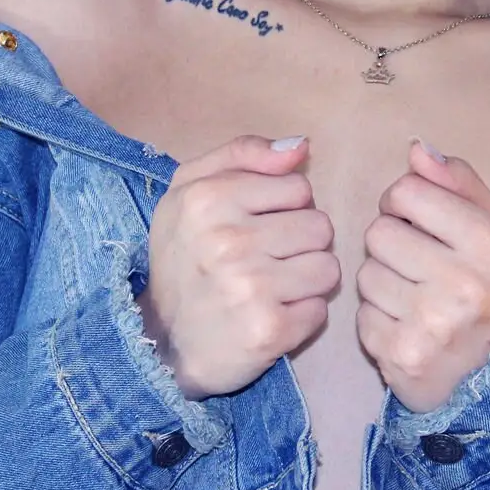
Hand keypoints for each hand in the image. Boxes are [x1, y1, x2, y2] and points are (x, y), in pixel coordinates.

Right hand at [137, 134, 339, 398]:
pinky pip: (321, 310)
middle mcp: (228, 240)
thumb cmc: (184, 257)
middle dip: (300, 243)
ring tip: (272, 287)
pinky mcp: (269, 330)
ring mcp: (250, 287)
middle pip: (320, 226)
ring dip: (306, 280)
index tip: (257, 226)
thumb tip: (301, 146)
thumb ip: (244, 154)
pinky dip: (302, 315)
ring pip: (327, 267)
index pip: (299, 187)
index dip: (284, 208)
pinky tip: (272, 315)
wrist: (161, 342)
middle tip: (266, 260)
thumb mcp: (191, 189)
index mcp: (207, 198)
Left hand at [355, 138, 489, 413]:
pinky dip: (378, 318)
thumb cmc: (488, 282)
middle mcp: (464, 285)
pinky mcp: (402, 356)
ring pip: (365, 274)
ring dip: (382, 280)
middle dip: (391, 243)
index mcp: (489, 244)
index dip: (405, 203)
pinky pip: (361, 316)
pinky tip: (406, 324)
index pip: (406, 191)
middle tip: (417, 262)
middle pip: (379, 232)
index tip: (420, 222)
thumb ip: (457, 181)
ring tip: (413, 294)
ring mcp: (432, 324)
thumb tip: (416, 150)